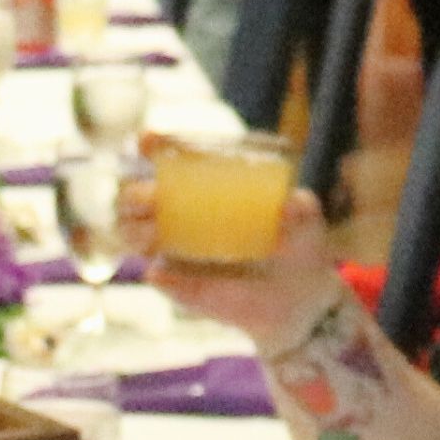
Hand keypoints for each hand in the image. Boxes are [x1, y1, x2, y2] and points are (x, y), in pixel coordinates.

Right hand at [121, 164, 346, 343]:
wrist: (296, 298)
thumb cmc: (297, 245)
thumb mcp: (306, 221)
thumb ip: (302, 208)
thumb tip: (293, 204)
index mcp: (205, 184)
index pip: (167, 156)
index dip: (152, 144)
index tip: (148, 140)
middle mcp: (179, 211)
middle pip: (136, 194)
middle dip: (134, 193)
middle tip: (153, 198)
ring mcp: (174, 248)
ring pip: (132, 232)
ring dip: (134, 230)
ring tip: (154, 235)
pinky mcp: (177, 284)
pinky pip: (158, 276)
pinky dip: (158, 274)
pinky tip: (163, 272)